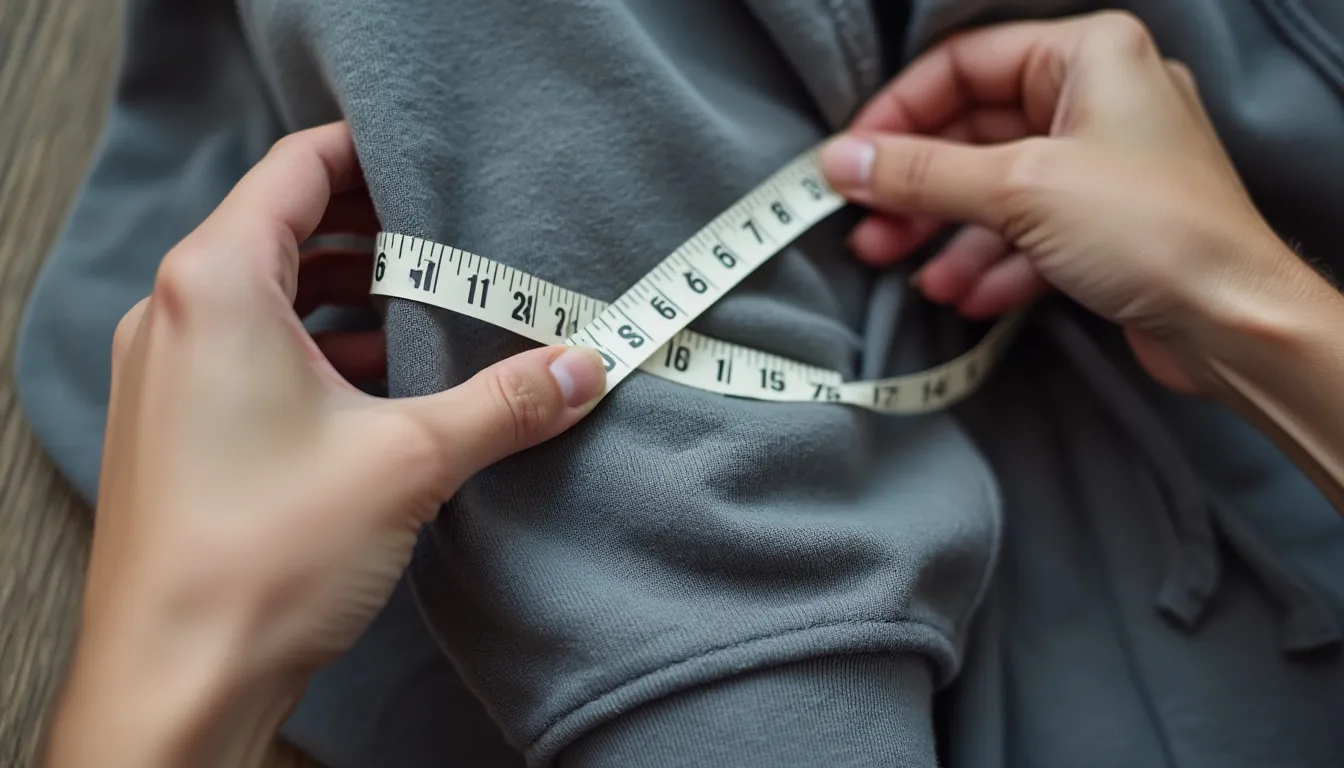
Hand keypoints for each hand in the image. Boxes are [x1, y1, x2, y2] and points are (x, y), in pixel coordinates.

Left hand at [45, 122, 605, 767]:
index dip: (366, 150)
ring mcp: (168, 372)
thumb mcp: (410, 460)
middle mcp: (177, 313)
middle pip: (283, 227)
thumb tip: (586, 368)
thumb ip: (505, 403)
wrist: (175, 679)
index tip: (428, 154)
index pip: (295, 169)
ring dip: (346, 292)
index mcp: (219, 283)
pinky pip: (249, 350)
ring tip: (427, 303)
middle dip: (371, 227)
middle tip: (448, 232)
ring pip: (267, 294)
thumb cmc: (266, 552)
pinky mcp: (175, 425)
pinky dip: (314, 345)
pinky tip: (380, 379)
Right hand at [819, 10, 1330, 395]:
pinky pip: (1025, 232)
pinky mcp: (1102, 224)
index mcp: (1086, 56)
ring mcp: (1099, 165)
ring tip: (908, 277)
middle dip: (917, 190)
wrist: (1235, 324)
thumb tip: (841, 162)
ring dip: (946, 237)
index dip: (897, 114)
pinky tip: (966, 297)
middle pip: (972, 133)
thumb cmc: (1152, 231)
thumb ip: (922, 174)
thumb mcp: (1020, 190)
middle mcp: (1095, 99)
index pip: (962, 66)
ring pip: (994, 190)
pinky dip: (990, 262)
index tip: (849, 164)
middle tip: (867, 231)